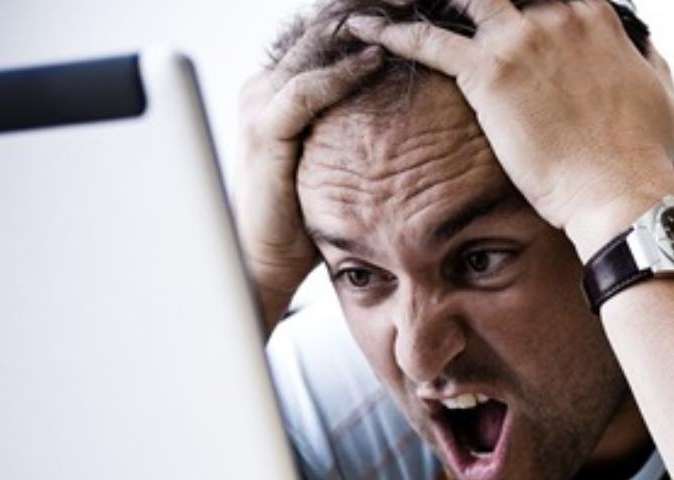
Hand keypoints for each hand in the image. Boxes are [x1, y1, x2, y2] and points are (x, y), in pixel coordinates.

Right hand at [234, 23, 382, 330]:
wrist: (267, 260)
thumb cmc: (309, 211)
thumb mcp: (340, 151)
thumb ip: (359, 117)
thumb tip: (412, 99)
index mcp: (285, 81)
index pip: (331, 27)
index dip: (374, 7)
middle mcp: (268, 82)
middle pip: (324, 24)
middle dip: (372, 3)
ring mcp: (261, 102)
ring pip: (316, 43)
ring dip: (364, 21)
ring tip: (407, 7)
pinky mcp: (264, 130)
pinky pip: (306, 90)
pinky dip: (343, 71)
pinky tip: (376, 58)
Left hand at [346, 0, 673, 242]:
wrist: (620, 193)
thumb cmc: (645, 156)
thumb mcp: (667, 97)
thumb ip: (651, 63)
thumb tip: (647, 50)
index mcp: (597, 18)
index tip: (510, 3)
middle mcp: (558, 17)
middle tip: (454, 3)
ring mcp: (522, 40)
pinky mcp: (489, 73)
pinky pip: (427, 40)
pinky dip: (392, 31)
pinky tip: (366, 27)